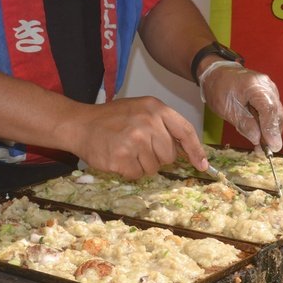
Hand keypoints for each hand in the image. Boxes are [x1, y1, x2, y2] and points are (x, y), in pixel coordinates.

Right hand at [69, 96, 207, 178]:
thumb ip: (163, 125)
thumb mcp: (140, 110)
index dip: (196, 150)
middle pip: (169, 155)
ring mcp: (135, 140)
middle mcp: (148, 122)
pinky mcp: (123, 157)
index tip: (202, 165)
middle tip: (138, 147)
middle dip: (157, 157)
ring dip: (141, 164)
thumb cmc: (111, 118)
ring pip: (153, 167)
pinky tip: (117, 157)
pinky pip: (137, 174)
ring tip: (126, 150)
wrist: (79, 124)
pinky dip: (128, 170)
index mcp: (155, 108)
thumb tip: (187, 150)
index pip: (185, 131)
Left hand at [199, 61, 282, 151]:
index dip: (271, 129)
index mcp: (255, 86)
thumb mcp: (226, 109)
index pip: (269, 109)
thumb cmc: (218, 89)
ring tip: (261, 147)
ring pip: (277, 114)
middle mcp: (267, 86)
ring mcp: (270, 89)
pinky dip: (268, 124)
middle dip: (273, 133)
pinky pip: (272, 111)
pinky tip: (261, 136)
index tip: (273, 146)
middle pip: (277, 112)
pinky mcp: (269, 94)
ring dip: (271, 131)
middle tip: (265, 151)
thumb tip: (257, 139)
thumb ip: (243, 123)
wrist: (216, 73)